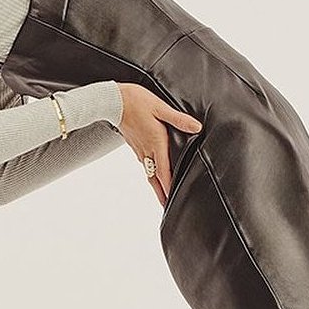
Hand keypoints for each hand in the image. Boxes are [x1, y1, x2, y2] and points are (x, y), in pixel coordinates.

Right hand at [115, 83, 202, 206]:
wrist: (112, 100)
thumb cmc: (136, 101)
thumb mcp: (160, 107)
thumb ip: (179, 119)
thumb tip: (197, 128)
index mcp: (155, 143)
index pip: (163, 172)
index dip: (168, 187)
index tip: (172, 201)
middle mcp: (146, 150)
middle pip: (155, 178)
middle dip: (161, 194)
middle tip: (166, 207)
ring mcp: (139, 149)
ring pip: (148, 173)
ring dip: (155, 186)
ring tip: (161, 196)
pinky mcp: (134, 145)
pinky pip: (143, 164)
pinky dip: (149, 174)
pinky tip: (152, 174)